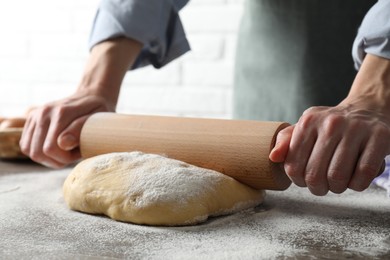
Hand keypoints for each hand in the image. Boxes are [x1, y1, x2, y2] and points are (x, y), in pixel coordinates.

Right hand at [20, 37, 141, 167]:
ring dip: (46, 158)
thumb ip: (80, 130)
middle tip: (72, 155)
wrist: (91, 95)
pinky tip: (54, 149)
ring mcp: (35, 114)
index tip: (79, 152)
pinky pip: (25, 145)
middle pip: (37, 152)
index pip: (50, 148)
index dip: (65, 158)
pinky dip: (38, 152)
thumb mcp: (97, 120)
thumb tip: (63, 143)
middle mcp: (44, 112)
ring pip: (29, 150)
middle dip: (55, 161)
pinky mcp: (31, 119)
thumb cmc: (98, 111)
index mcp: (61, 112)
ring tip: (64, 153)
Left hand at [269, 54, 389, 194]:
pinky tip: (355, 179)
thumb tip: (273, 157)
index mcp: (308, 121)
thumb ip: (286, 141)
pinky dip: (357, 185)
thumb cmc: (331, 125)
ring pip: (338, 177)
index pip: (293, 165)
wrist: (368, 109)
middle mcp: (331, 123)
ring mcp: (356, 129)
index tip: (305, 179)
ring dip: (337, 188)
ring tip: (338, 182)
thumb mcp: (306, 127)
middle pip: (314, 174)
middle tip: (322, 185)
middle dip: (317, 188)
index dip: (298, 180)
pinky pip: (364, 175)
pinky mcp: (380, 137)